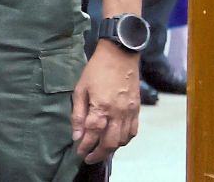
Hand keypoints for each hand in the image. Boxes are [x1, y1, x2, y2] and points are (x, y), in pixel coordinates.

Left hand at [71, 42, 139, 163]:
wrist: (120, 55)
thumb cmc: (96, 70)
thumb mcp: (81, 88)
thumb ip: (78, 113)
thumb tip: (76, 134)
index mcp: (101, 107)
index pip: (92, 134)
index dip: (85, 146)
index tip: (79, 152)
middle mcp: (118, 113)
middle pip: (109, 143)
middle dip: (98, 153)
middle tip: (88, 157)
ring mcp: (129, 113)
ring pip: (122, 140)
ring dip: (111, 148)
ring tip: (100, 150)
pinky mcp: (137, 110)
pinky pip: (133, 132)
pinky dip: (124, 140)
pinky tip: (116, 140)